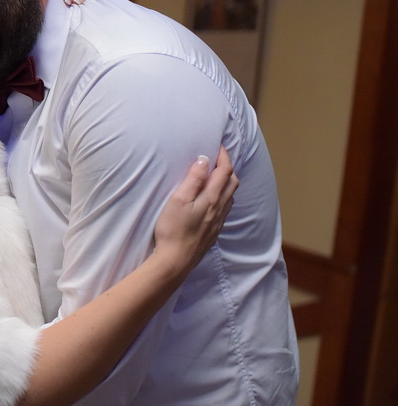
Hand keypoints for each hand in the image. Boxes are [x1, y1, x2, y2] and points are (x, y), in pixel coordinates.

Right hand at [153, 147, 237, 275]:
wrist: (176, 260)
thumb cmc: (173, 229)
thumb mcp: (179, 200)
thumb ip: (193, 179)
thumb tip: (204, 160)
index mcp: (212, 198)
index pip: (224, 171)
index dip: (223, 156)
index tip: (217, 145)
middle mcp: (219, 208)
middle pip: (232, 182)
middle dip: (228, 167)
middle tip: (217, 158)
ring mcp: (218, 221)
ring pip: (230, 196)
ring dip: (227, 182)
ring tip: (215, 175)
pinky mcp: (213, 231)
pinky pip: (225, 208)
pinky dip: (223, 196)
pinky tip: (213, 199)